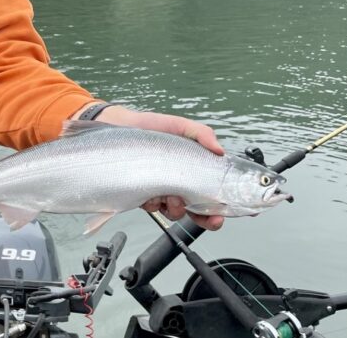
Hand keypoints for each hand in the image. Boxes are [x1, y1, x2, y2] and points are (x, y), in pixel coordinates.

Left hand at [93, 105, 225, 230]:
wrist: (122, 125)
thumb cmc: (153, 127)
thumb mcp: (181, 126)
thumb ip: (202, 134)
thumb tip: (220, 150)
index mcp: (192, 172)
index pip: (211, 195)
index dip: (220, 208)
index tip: (224, 213)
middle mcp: (179, 185)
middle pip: (197, 212)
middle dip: (206, 219)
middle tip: (211, 218)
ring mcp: (160, 191)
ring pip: (174, 212)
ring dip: (178, 210)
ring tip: (173, 198)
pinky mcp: (142, 193)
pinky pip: (152, 207)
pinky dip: (154, 204)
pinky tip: (152, 195)